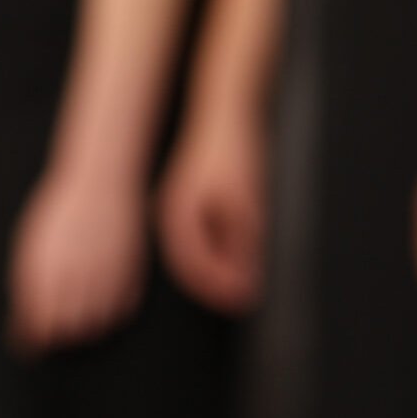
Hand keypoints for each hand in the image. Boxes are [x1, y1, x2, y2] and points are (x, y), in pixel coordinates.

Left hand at [8, 168, 148, 354]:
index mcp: (45, 267)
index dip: (32, 341)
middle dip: (57, 337)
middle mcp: (76, 274)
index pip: (38, 322)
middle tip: (51, 333)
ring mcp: (107, 275)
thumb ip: (25, 287)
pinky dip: (110, 316)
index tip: (28, 349)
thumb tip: (21, 327)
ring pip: (96, 325)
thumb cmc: (59, 213)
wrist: (100, 181)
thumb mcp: (31, 246)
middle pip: (67, 329)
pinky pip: (121, 311)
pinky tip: (100, 306)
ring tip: (74, 319)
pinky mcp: (132, 273)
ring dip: (84, 329)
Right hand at [155, 116, 265, 312]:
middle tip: (243, 297)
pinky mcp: (184, 205)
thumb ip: (244, 246)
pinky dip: (214, 255)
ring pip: (191, 254)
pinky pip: (195, 241)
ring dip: (215, 272)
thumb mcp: (246, 204)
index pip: (193, 267)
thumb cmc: (233, 155)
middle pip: (188, 266)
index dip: (219, 288)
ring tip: (242, 281)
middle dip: (216, 285)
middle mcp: (169, 215)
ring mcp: (174, 210)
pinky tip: (233, 257)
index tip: (242, 298)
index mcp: (178, 217)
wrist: (225, 118)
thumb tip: (246, 279)